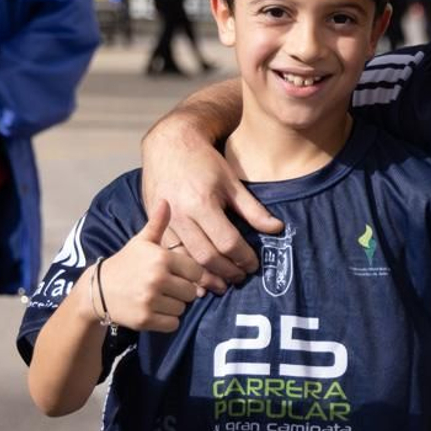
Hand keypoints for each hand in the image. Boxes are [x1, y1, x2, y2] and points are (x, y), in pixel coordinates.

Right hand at [94, 201, 206, 331]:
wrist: (98, 291)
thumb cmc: (125, 264)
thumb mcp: (141, 242)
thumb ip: (158, 223)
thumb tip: (166, 199)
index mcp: (161, 258)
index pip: (196, 271)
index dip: (189, 274)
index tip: (176, 274)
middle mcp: (157, 279)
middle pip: (191, 292)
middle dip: (182, 291)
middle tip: (165, 288)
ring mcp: (151, 300)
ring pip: (183, 308)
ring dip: (174, 306)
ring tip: (158, 298)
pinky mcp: (146, 319)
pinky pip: (173, 323)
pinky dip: (167, 320)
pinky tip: (154, 310)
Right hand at [140, 129, 283, 293]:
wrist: (168, 146)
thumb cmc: (204, 162)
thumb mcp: (232, 182)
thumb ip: (253, 209)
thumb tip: (277, 229)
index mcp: (202, 203)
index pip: (228, 243)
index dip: (244, 258)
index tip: (253, 265)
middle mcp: (181, 215)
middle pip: (207, 257)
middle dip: (227, 272)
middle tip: (240, 278)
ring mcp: (165, 223)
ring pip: (186, 261)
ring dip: (205, 276)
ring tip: (222, 284)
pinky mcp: (153, 226)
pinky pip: (170, 254)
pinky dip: (185, 268)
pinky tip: (198, 276)